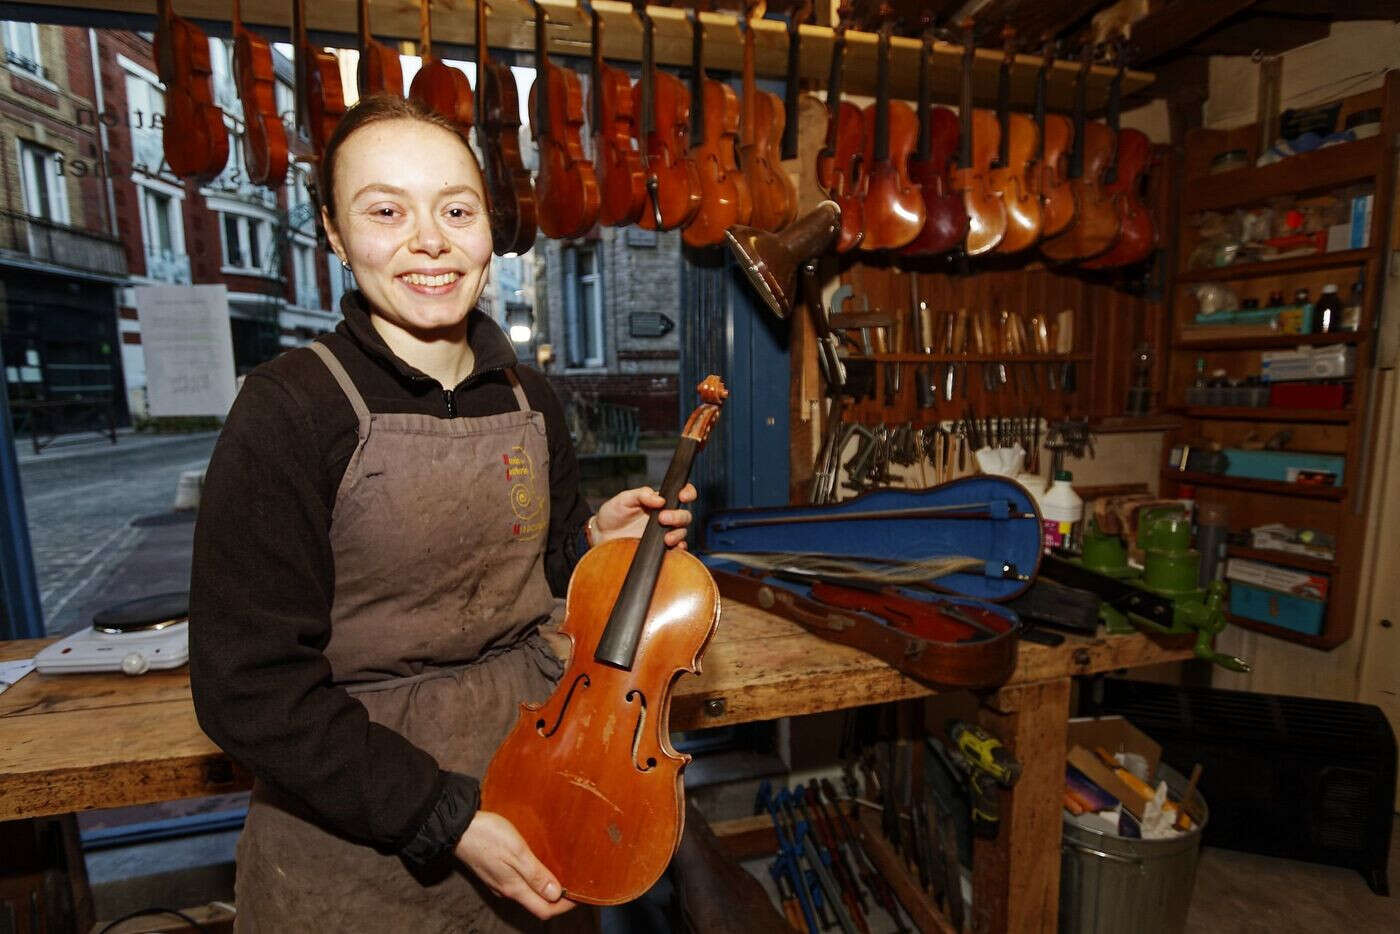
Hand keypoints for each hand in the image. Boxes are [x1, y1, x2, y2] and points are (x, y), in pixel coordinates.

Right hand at [456, 811, 574, 919]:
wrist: (456, 827)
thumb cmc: (488, 836)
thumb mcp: (517, 852)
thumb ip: (536, 874)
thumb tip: (556, 894)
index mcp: (514, 888)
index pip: (545, 910)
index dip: (565, 906)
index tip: (581, 895)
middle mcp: (507, 890)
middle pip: (537, 904)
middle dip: (558, 900)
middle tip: (575, 885)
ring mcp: (498, 882)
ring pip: (527, 894)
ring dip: (545, 889)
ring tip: (561, 874)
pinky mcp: (493, 872)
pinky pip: (518, 883)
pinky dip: (533, 880)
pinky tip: (538, 865)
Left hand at [593, 484, 696, 548]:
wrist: (601, 536)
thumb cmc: (612, 514)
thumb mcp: (624, 499)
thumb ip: (641, 495)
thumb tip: (659, 499)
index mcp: (659, 502)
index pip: (680, 493)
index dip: (687, 492)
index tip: (683, 495)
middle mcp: (665, 516)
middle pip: (684, 515)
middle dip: (678, 516)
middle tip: (663, 518)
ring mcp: (664, 533)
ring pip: (682, 532)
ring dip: (678, 534)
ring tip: (666, 538)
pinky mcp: (660, 548)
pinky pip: (676, 550)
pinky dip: (678, 549)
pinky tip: (670, 547)